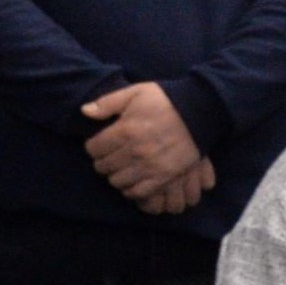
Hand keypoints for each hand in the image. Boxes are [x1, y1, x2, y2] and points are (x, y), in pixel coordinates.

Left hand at [83, 82, 211, 210]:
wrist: (201, 111)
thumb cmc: (166, 100)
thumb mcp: (136, 93)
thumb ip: (107, 102)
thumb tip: (84, 111)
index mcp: (124, 130)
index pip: (93, 148)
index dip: (93, 146)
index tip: (101, 144)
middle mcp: (134, 151)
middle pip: (103, 167)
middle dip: (103, 161)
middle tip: (111, 155)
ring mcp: (150, 166)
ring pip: (117, 181)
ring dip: (116, 175)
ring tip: (122, 167)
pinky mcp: (164, 176)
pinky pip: (138, 191)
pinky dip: (131, 189)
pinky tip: (133, 179)